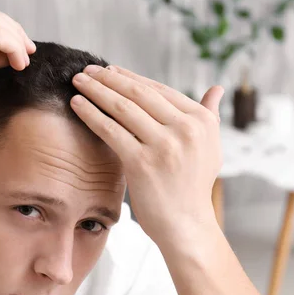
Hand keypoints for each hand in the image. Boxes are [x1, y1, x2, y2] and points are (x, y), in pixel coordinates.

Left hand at [70, 64, 224, 246]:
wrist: (185, 225)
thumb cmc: (192, 186)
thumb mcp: (210, 147)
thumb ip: (210, 115)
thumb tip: (216, 89)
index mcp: (201, 121)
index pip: (159, 89)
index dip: (130, 78)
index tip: (109, 70)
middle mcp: (186, 129)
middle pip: (139, 94)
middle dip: (109, 78)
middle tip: (87, 69)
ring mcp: (164, 145)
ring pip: (122, 108)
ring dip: (96, 90)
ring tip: (78, 81)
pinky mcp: (141, 162)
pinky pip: (110, 130)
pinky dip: (91, 114)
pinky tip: (77, 104)